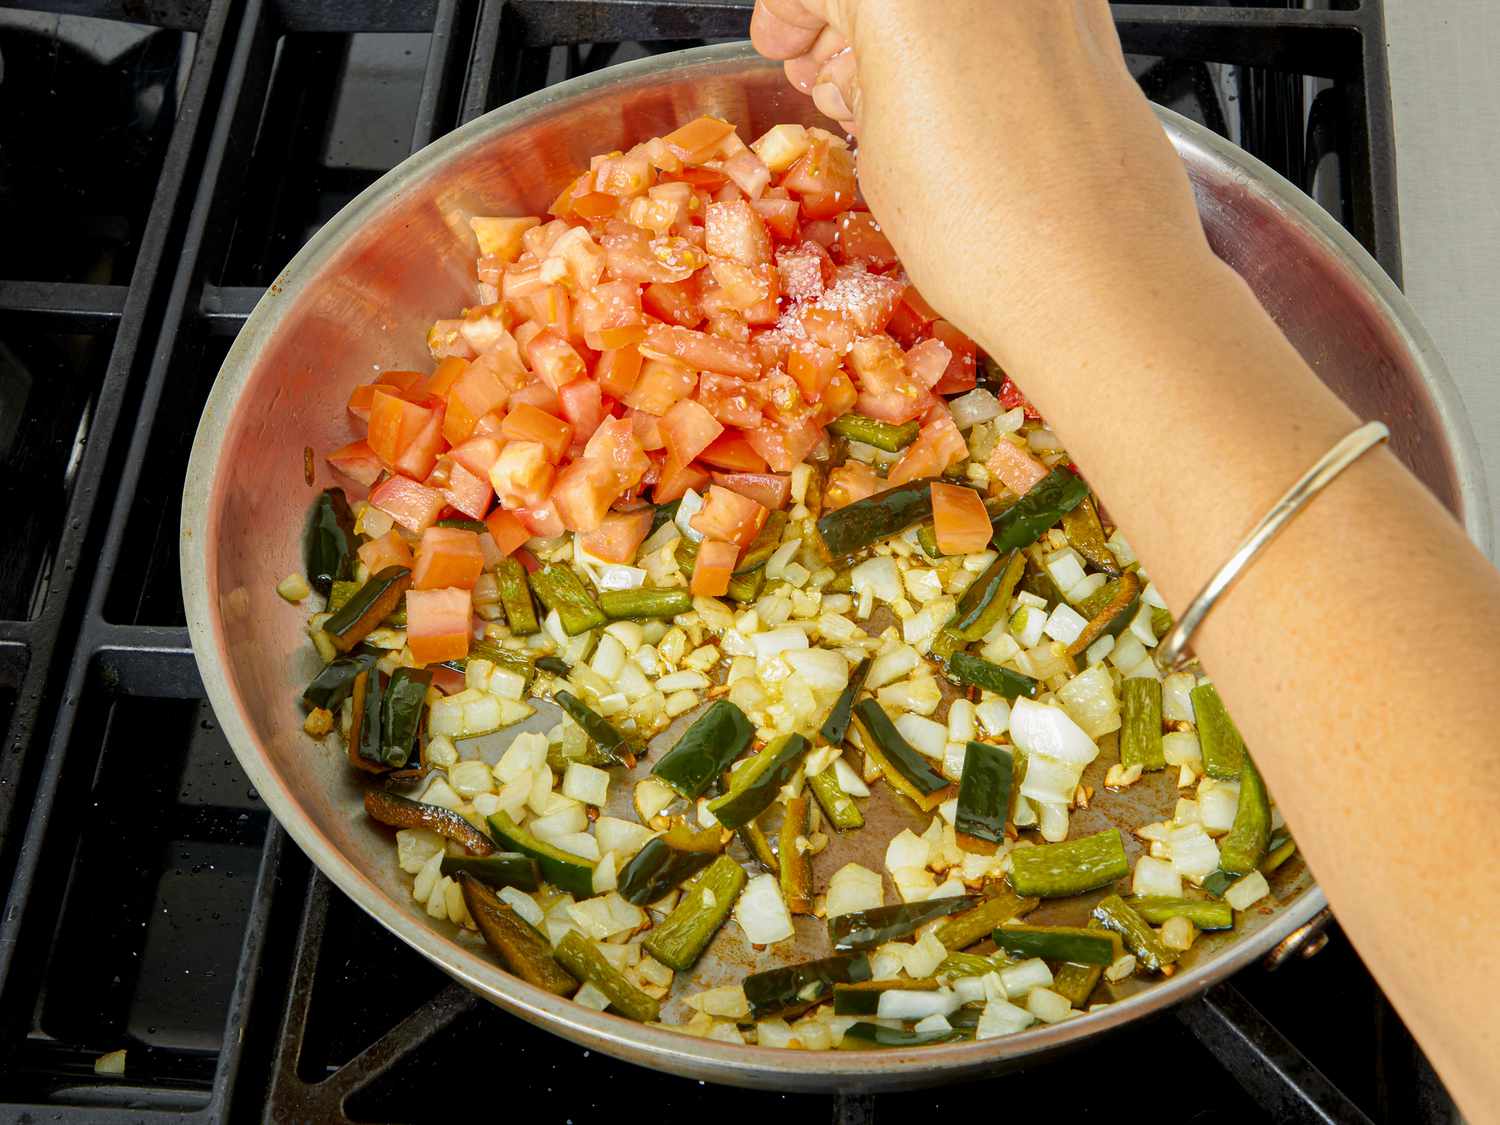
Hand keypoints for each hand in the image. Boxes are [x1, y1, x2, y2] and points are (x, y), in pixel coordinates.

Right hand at [750, 0, 1224, 374]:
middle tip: (820, 68)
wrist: (1100, 282)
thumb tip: (855, 66)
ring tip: (877, 96)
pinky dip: (963, 37)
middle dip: (844, 15)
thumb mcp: (877, 154)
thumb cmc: (990, 235)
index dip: (787, 8)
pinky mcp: (1091, 20)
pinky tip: (942, 100)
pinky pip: (1003, 11)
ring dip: (904, 26)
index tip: (781, 38)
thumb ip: (857, 79)